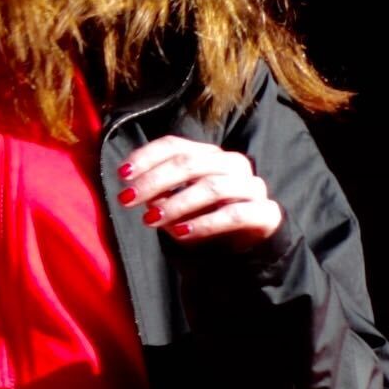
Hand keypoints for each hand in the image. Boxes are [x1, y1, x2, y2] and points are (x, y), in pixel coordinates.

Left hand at [119, 137, 283, 247]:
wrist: (247, 242)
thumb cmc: (203, 215)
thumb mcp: (175, 201)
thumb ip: (157, 192)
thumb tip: (136, 191)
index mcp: (208, 154)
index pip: (175, 145)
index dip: (146, 157)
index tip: (122, 175)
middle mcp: (232, 164)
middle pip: (190, 163)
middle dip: (154, 181)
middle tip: (128, 199)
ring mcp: (251, 186)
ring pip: (212, 187)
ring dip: (176, 203)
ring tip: (151, 219)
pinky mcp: (265, 212)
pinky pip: (234, 214)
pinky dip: (204, 223)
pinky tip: (181, 233)